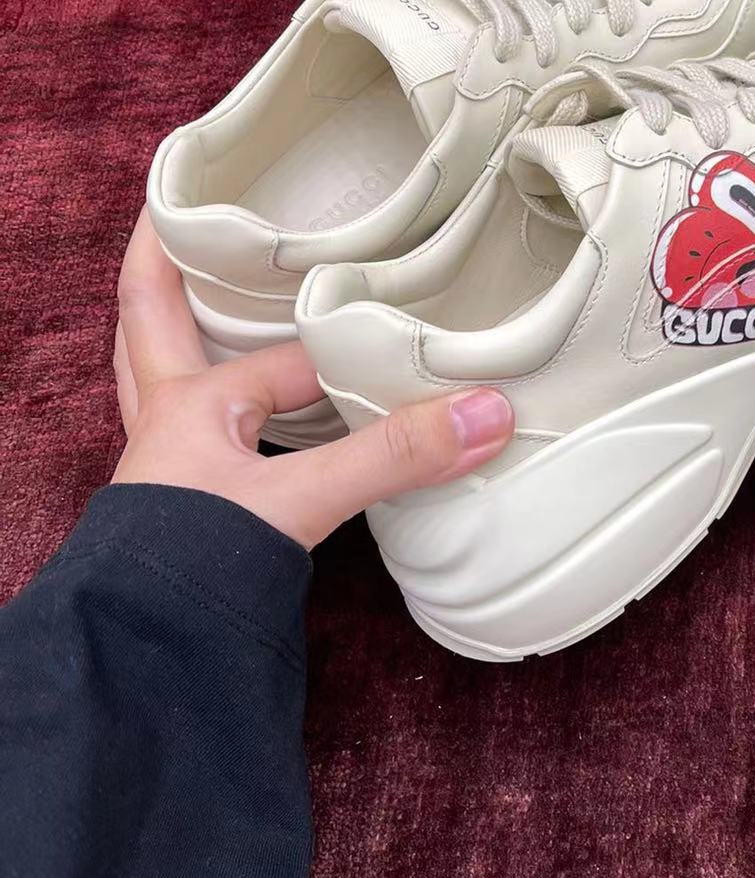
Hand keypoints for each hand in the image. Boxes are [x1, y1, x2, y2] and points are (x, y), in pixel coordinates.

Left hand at [112, 213, 513, 547]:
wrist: (145, 660)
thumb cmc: (191, 568)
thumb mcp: (301, 499)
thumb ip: (394, 457)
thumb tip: (486, 412)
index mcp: (190, 403)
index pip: (287, 354)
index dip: (346, 340)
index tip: (396, 318)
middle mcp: (170, 425)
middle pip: (150, 323)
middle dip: (165, 270)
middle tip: (180, 217)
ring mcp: (171, 468)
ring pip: (161, 376)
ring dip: (182, 335)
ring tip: (208, 297)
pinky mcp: (187, 512)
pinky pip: (202, 437)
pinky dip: (223, 411)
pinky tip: (254, 417)